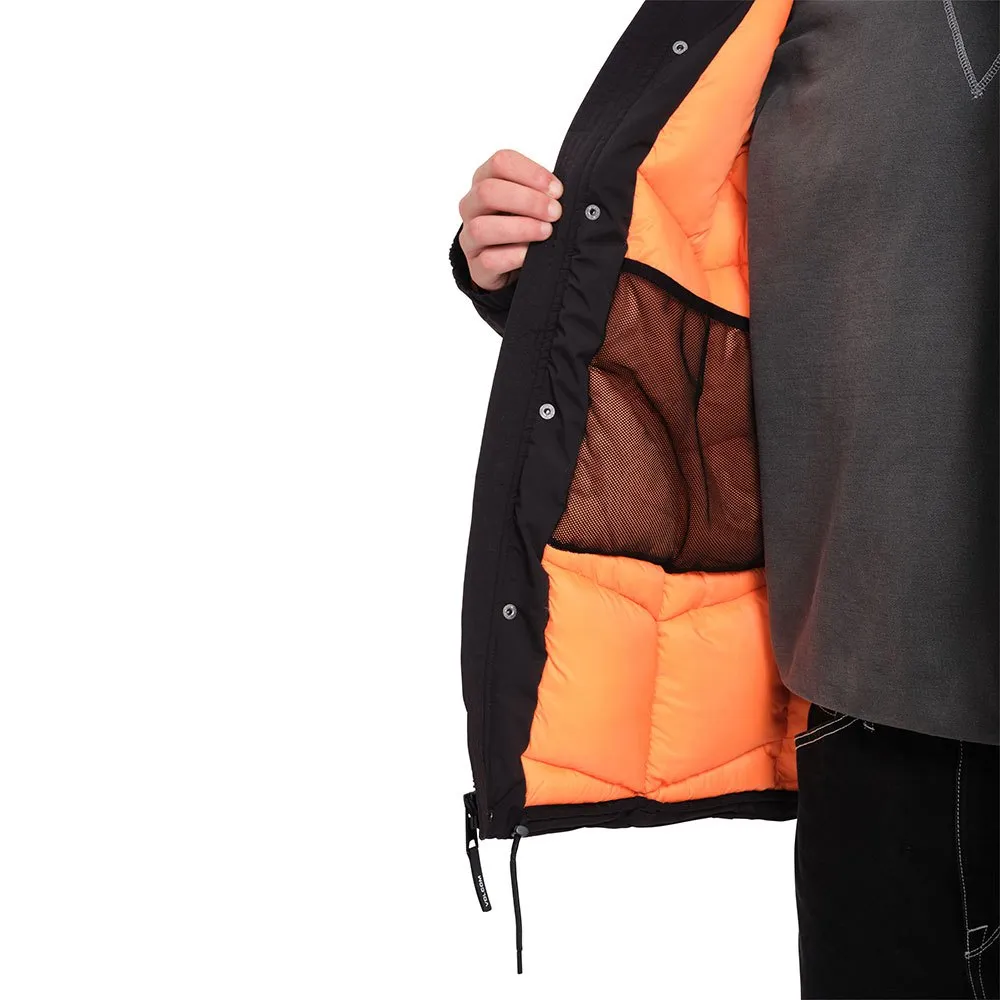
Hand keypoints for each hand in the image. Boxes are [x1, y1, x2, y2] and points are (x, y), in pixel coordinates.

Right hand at [457, 149, 562, 291]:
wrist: (508, 263)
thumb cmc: (522, 224)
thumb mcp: (530, 201)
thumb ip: (542, 192)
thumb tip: (563, 194)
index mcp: (484, 180)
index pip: (500, 162)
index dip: (531, 173)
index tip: (556, 190)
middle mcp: (471, 206)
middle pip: (487, 192)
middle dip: (527, 201)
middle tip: (555, 212)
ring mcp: (470, 238)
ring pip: (482, 228)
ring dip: (520, 228)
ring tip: (546, 232)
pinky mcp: (476, 266)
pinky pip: (488, 260)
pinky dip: (514, 256)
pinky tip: (531, 254)